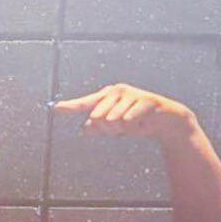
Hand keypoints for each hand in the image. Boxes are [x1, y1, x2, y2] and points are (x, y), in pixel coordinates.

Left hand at [54, 84, 193, 140]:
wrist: (165, 121)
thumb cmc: (137, 121)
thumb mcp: (116, 127)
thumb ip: (99, 127)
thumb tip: (84, 128)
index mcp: (107, 96)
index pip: (85, 104)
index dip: (70, 107)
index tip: (55, 109)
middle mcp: (117, 91)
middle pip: (97, 118)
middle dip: (109, 129)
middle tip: (124, 126)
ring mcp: (131, 94)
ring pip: (113, 120)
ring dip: (123, 129)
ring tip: (134, 123)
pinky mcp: (145, 100)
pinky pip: (129, 119)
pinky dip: (134, 127)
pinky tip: (143, 123)